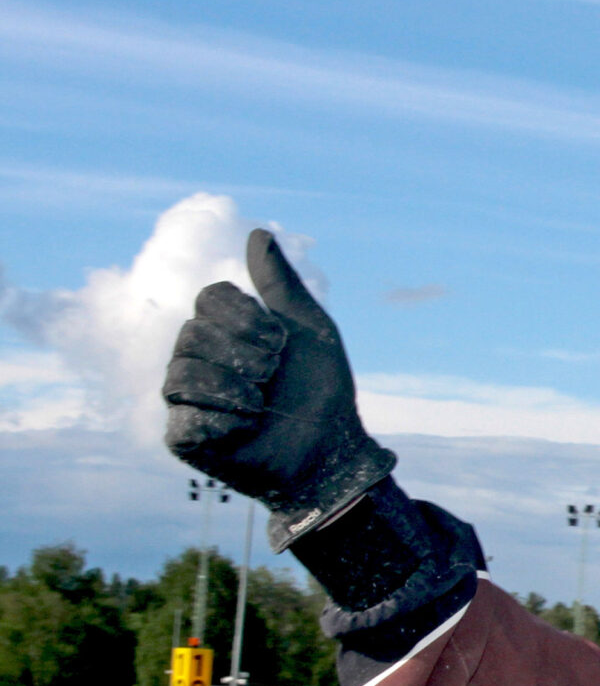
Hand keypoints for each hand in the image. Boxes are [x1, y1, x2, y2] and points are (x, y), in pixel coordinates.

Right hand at [163, 229, 395, 549]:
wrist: (330, 452)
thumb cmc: (322, 390)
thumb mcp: (309, 329)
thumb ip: (281, 284)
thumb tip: (258, 233)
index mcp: (223, 330)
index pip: (208, 298)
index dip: (246, 317)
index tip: (281, 342)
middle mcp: (196, 360)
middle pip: (190, 333)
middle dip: (244, 354)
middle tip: (273, 376)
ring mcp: (185, 400)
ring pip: (181, 374)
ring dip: (235, 389)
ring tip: (262, 404)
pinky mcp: (183, 438)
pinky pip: (184, 418)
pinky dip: (224, 422)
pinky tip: (247, 429)